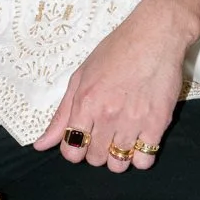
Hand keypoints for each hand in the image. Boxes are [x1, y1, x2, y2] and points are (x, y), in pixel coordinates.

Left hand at [34, 0, 192, 171]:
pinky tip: (140, 140)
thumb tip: (41, 145)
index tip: (83, 139)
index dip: (74, 149)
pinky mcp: (158, 123)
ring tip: (122, 138)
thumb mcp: (81, 77)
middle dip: (96, 152)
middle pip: (95, 159)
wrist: (156, 35)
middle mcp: (107, 115)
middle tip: (104, 134)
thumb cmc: (117, 51)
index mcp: (85, 103)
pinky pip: (145, 161)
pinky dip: (140, 157)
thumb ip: (62, 114)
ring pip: (119, 164)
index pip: (71, 150)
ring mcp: (134, 121)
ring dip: (118, 157)